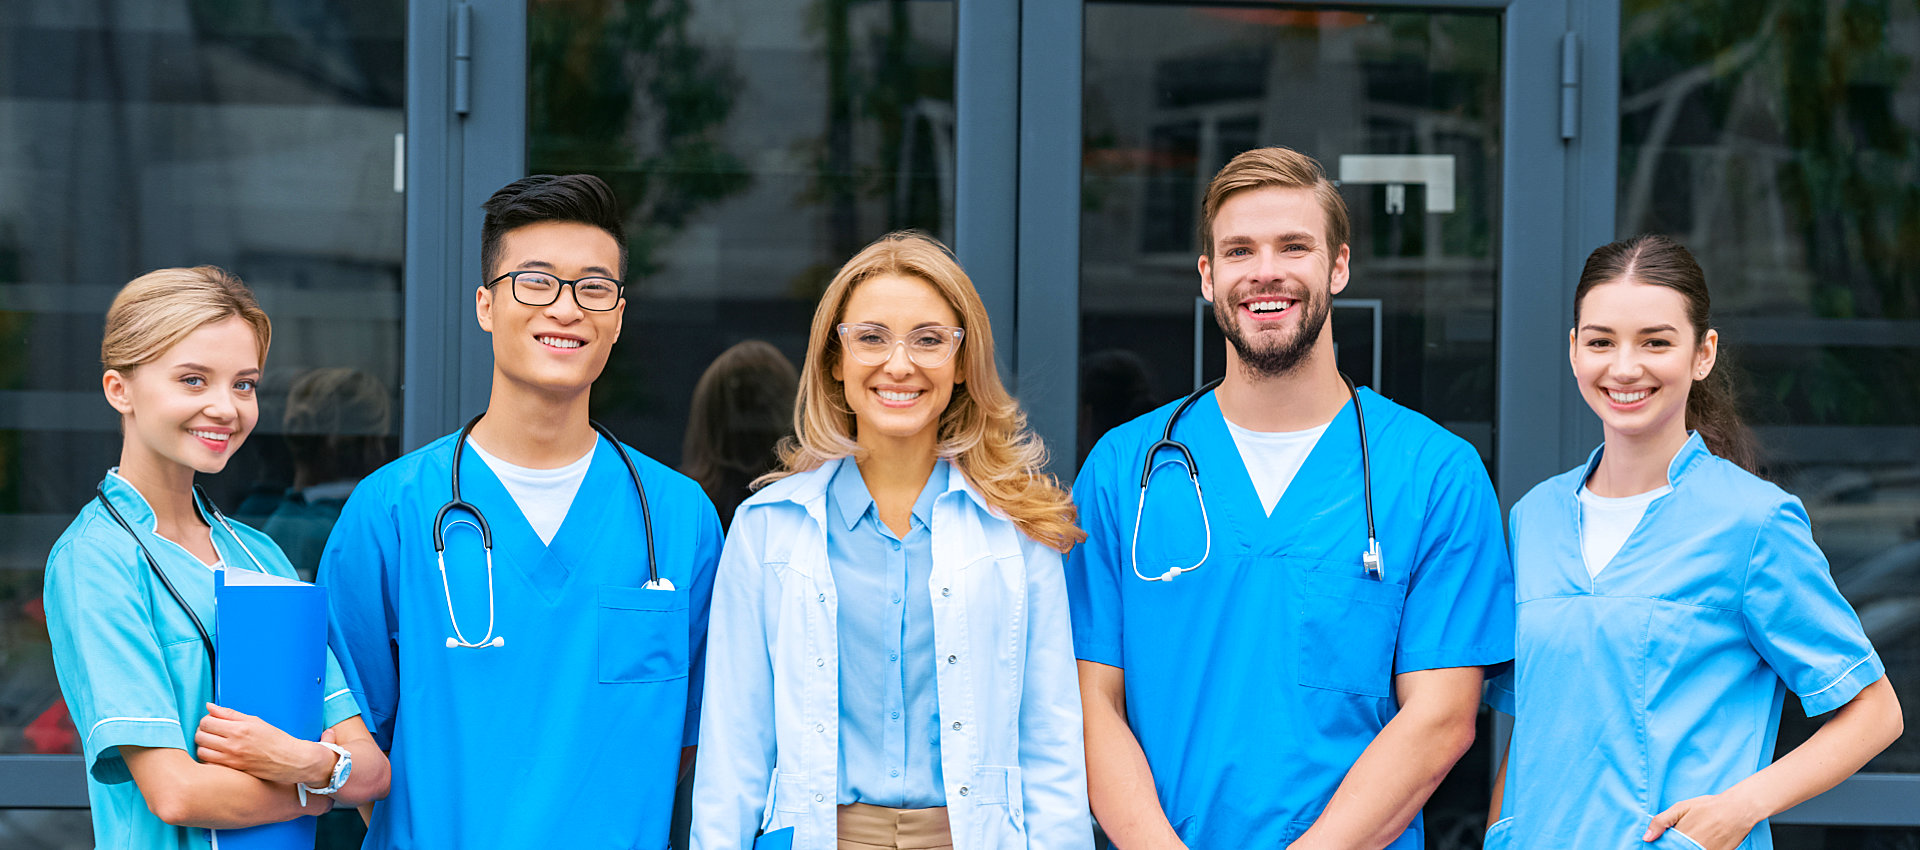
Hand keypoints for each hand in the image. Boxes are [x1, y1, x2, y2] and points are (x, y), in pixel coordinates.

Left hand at [196, 703, 332, 785]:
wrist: (290, 760)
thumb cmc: (276, 740)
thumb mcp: (255, 721)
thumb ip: (230, 714)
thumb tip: (210, 707)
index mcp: (239, 729)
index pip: (206, 722)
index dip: (206, 720)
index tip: (213, 721)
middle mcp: (233, 745)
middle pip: (200, 736)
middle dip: (203, 732)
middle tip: (211, 732)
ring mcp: (231, 760)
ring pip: (201, 751)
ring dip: (204, 746)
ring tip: (213, 744)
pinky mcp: (232, 770)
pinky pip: (209, 764)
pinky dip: (209, 758)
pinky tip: (217, 755)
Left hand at [1644, 793, 1762, 849]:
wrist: (1738, 810)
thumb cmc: (1708, 807)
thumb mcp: (1681, 808)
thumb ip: (1661, 822)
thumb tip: (1646, 838)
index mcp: (1682, 837)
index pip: (1666, 847)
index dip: (1663, 846)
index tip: (1664, 842)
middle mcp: (1695, 847)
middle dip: (1676, 846)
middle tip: (1686, 836)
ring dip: (1688, 847)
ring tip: (1696, 835)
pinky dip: (1700, 849)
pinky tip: (1702, 841)